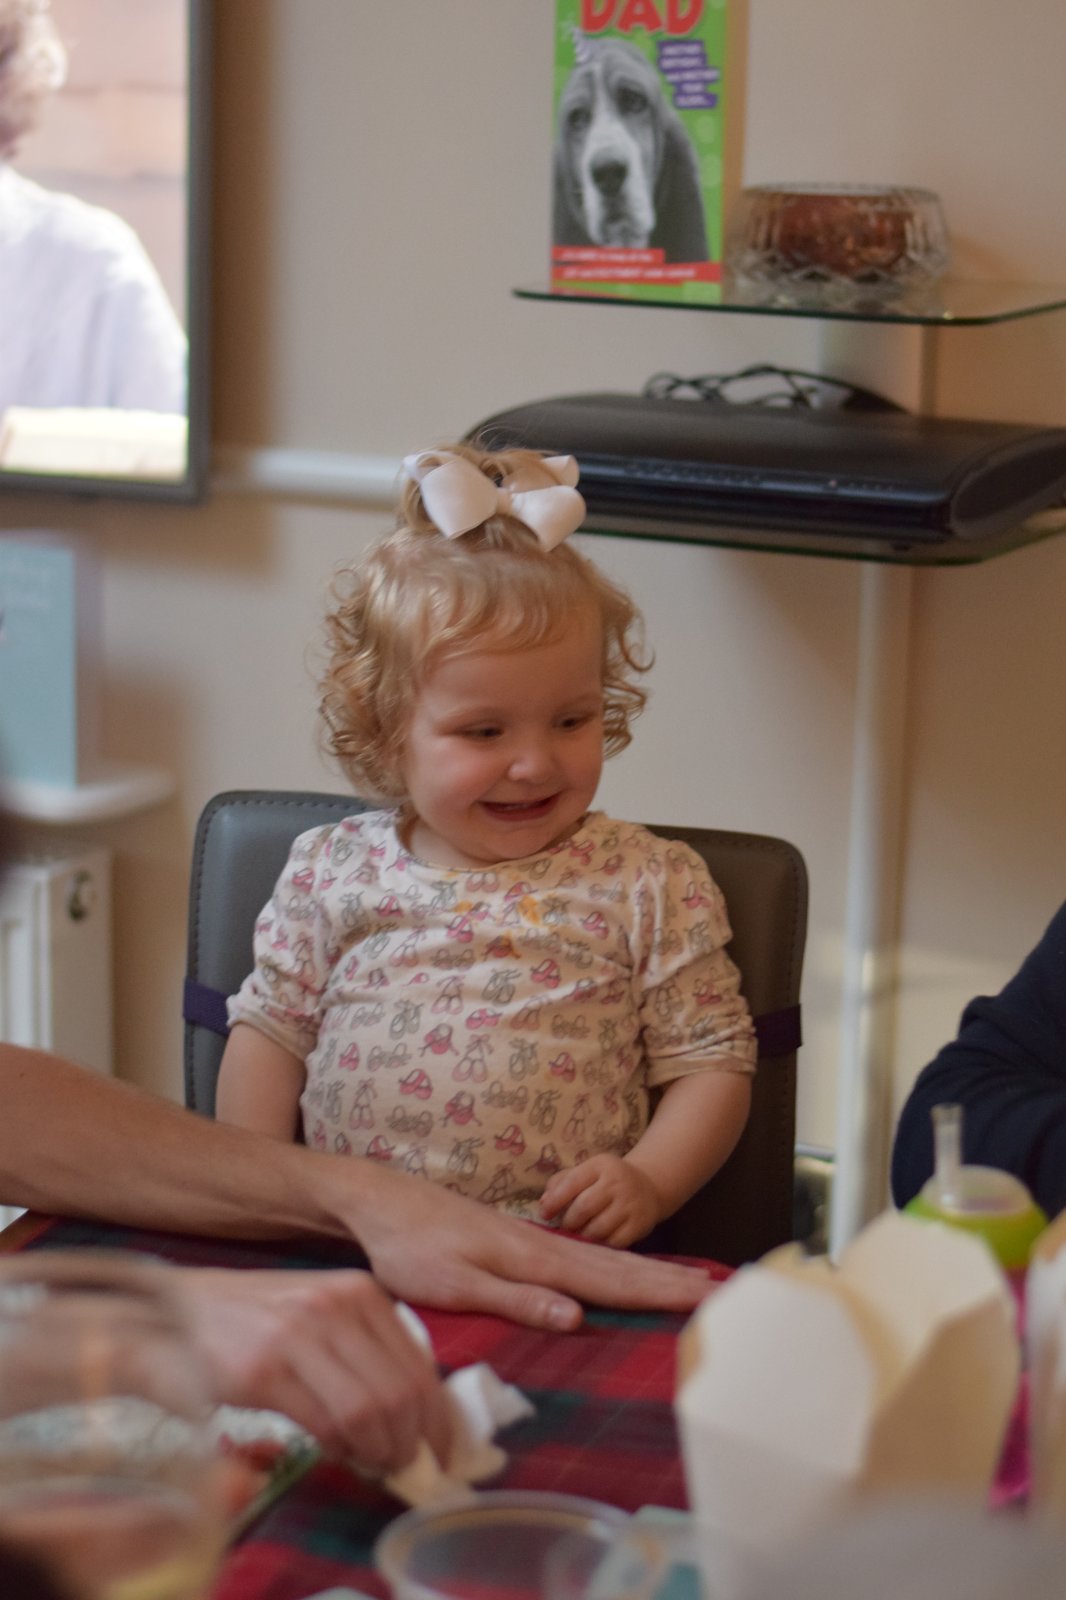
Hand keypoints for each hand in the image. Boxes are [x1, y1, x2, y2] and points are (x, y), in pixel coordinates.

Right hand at [178, 1266, 449, 1475]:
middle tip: (404, 1467)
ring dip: (378, 1451)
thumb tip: (415, 1408)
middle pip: (401, 1392)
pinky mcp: (265, 1370)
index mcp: (360, 1291)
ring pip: (369, 1410)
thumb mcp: (322, 1311)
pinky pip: (325, 1423)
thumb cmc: (253, 1320)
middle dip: (411, 1442)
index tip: (440, 1451)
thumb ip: (365, 1345)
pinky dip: (341, 1448)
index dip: (437, 1417)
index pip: (420, 1364)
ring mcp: (301, 1335)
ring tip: (372, 1463)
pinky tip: (337, 1452)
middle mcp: (337, 1306)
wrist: (176, 1314)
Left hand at [338, 1161, 706, 1326]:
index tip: (707, 1299)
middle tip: (723, 1292)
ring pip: (605, 1258)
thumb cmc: (410, 1247)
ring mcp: (533, 1239)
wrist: (381, 1201)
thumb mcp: (454, 1283)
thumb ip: (515, 1300)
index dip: (660, 1292)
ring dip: (652, 1272)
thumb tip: (576, 1317)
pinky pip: (584, 1257)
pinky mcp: (519, 1240)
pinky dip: (617, 1266)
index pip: (611, 1281)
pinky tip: (623, 1274)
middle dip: (672, 1281)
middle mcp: (543, 1245)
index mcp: (533, 1258)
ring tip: (693, 1282)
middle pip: (620, 1265)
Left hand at [539, 1154, 662, 1246]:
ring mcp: (630, 1205)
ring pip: (598, 1228)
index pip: (572, 1182)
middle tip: (564, 1228)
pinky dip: (599, 1246)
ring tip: (578, 1235)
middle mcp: (618, 1183)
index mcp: (601, 1165)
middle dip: (569, 1222)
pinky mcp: (640, 1225)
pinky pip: (613, 1242)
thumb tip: (544, 1203)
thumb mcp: (587, 1172)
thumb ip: (561, 1183)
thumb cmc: (607, 1181)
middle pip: (584, 1207)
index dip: (554, 1200)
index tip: (544, 1214)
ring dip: (582, 1236)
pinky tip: (594, 1243)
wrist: (648, 1187)